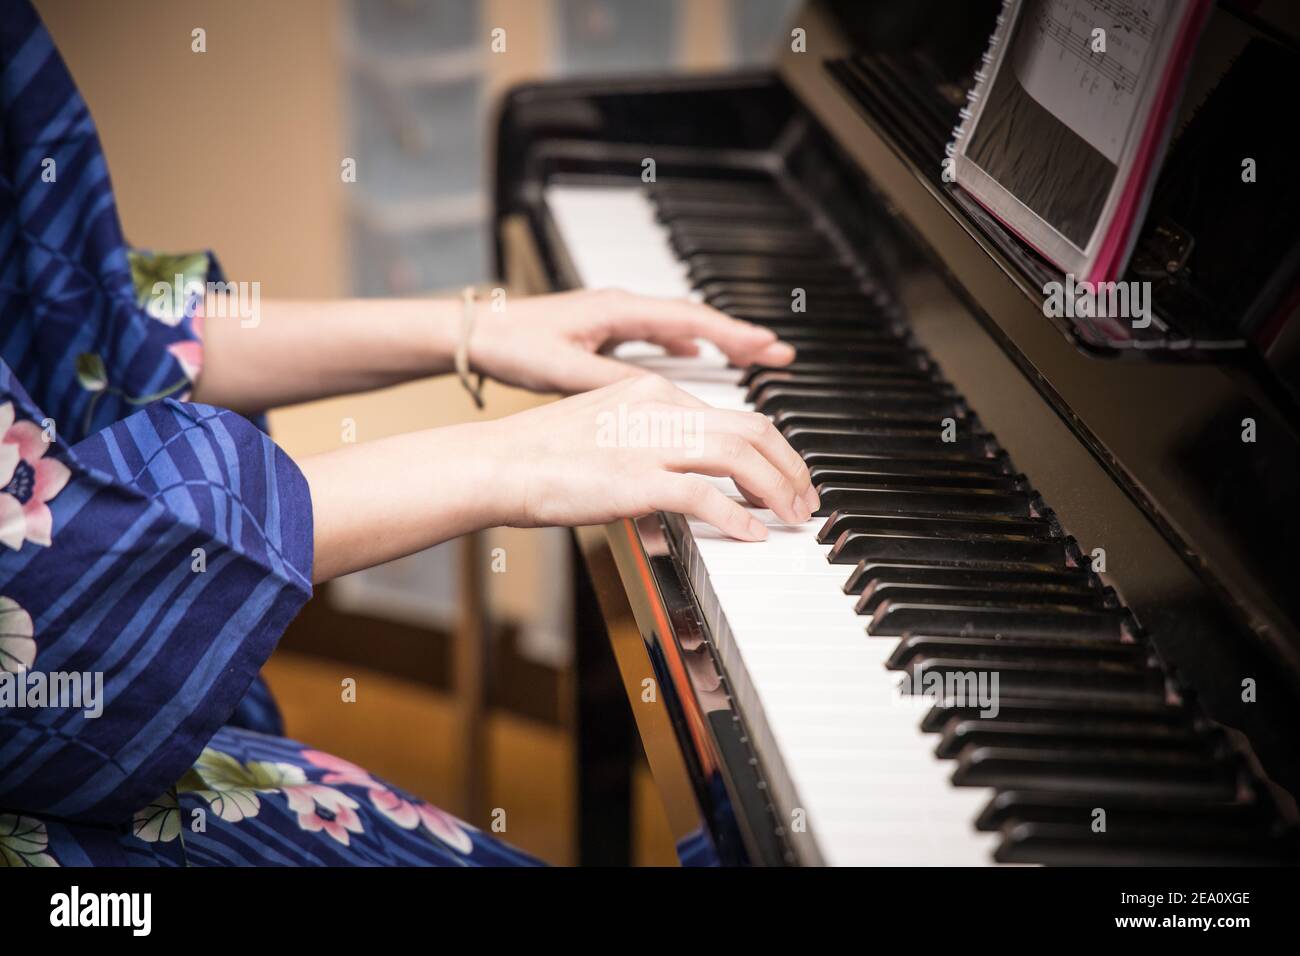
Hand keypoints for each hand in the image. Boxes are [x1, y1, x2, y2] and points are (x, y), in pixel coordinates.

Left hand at [469, 289, 795, 393]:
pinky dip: (683, 342)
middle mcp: (622, 307)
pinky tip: (691, 354)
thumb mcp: (566, 370)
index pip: (691, 318)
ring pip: (678, 324)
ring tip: (750, 354)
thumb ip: (615, 381)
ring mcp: (614, 317)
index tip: (770, 347)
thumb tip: (660, 397)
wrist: (477, 333)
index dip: (734, 335)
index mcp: (619, 311)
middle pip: (695, 319)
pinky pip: (657, 333)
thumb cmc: (514, 345)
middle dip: (738, 336)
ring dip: (715, 338)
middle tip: (778, 352)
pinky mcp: (603, 330)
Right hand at [481, 374, 817, 539]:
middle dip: (789, 466)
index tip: (785, 475)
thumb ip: (652, 443)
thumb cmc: (542, 454)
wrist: (498, 464)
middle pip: (751, 429)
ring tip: (791, 516)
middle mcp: (659, 408)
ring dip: (775, 490)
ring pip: (739, 457)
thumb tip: (690, 478)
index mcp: (653, 391)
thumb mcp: (607, 429)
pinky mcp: (637, 479)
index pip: (734, 414)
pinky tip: (751, 535)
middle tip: (804, 498)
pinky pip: (705, 497)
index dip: (772, 448)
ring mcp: (649, 443)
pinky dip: (737, 517)